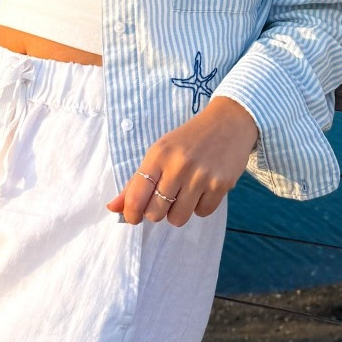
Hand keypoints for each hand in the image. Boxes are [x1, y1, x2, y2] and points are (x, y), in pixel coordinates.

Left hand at [107, 96, 258, 226]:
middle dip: (157, 212)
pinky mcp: (221, 185)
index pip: (137, 195)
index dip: (131, 212)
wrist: (229, 122)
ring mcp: (201, 176)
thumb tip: (113, 208)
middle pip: (155, 213)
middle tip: (164, 199)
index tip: (133, 217)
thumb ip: (136, 182)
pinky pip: (202, 213)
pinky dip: (200, 207)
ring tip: (184, 194)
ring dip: (178, 212)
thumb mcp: (160, 152)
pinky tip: (203, 190)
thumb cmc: (189, 139)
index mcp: (159, 155)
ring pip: (178, 218)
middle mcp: (178, 166)